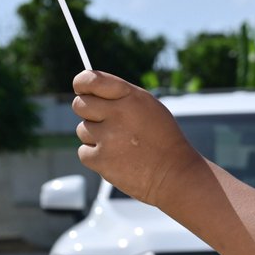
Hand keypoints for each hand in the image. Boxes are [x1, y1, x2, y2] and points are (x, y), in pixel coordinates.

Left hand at [71, 71, 201, 205]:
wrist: (174, 174)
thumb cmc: (162, 139)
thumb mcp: (149, 108)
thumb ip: (121, 97)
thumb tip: (90, 92)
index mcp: (131, 97)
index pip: (92, 80)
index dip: (82, 83)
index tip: (80, 88)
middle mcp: (117, 113)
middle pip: (80, 105)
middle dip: (89, 112)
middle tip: (107, 123)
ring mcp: (107, 137)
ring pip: (82, 130)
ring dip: (96, 137)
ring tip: (121, 146)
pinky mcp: (100, 159)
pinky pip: (84, 152)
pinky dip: (96, 156)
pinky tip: (116, 159)